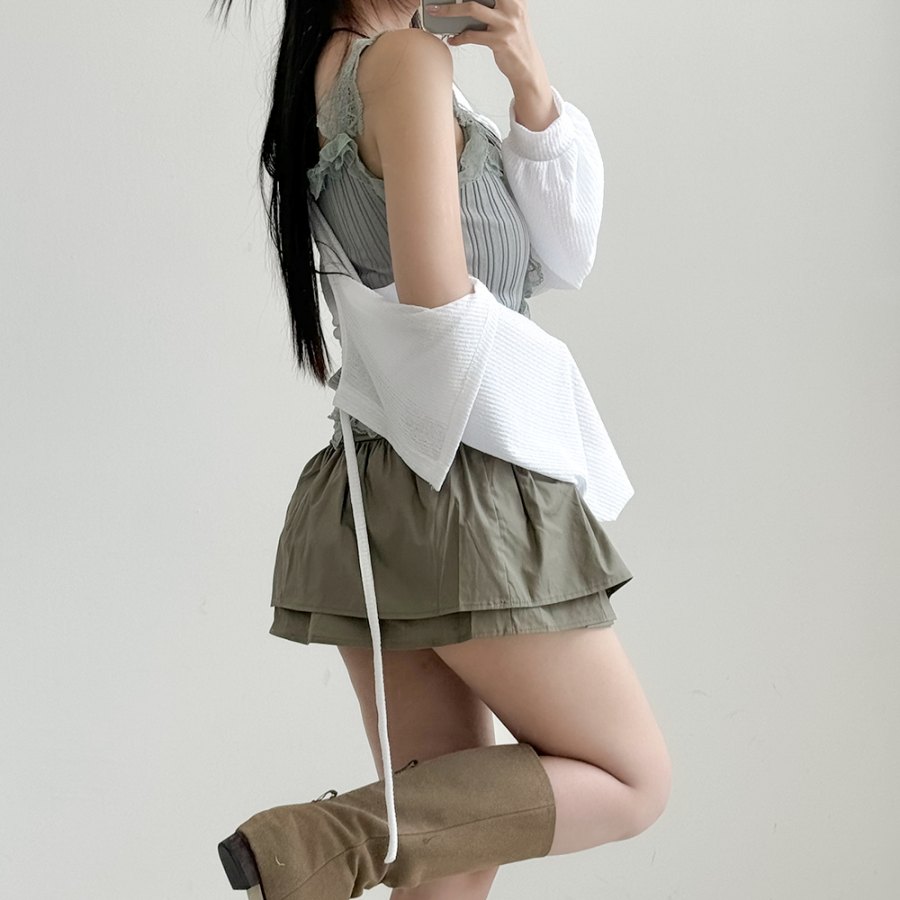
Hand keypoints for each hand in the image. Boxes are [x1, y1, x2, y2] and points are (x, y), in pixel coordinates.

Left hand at [425, 0, 547, 89]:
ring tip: (436, 12)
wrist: (527, 67)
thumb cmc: (516, 41)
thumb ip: (499, 4)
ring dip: (449, 10)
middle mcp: (512, 7)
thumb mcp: (513, 15)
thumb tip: (470, 1)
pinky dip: (459, 37)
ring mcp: (506, 24)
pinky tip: (452, 39)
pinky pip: (472, 36)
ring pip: (472, 9)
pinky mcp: (499, 41)